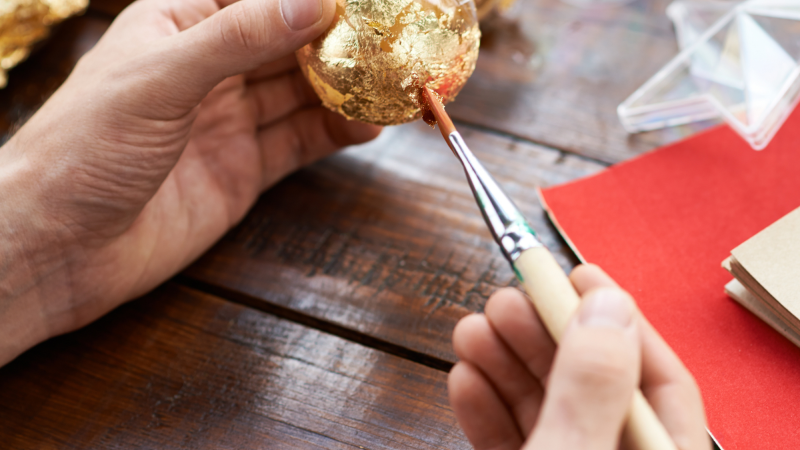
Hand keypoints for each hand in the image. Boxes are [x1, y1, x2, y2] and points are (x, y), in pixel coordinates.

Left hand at [0, 0, 380, 363]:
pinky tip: (366, 125)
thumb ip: (236, 38)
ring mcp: (226, 123)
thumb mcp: (160, 80)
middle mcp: (207, 71)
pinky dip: (334, 133)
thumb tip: (312, 1)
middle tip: (389, 40)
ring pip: (298, 94)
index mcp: (176, 27)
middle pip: (284, 44)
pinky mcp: (242, 171)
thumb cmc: (83, 151)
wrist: (59, 251)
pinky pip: (297, 143)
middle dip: (336, 41)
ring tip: (391, 82)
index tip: (361, 0)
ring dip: (344, 88)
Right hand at [448, 264, 709, 449]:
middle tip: (505, 300)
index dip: (620, 319)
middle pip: (590, 384)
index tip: (578, 273)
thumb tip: (607, 304)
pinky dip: (485, 408)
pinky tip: (465, 379)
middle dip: (542, 335)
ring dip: (503, 364)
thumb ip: (592, 386)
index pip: (659, 379)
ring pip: (544, 408)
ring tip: (471, 330)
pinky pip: (510, 437)